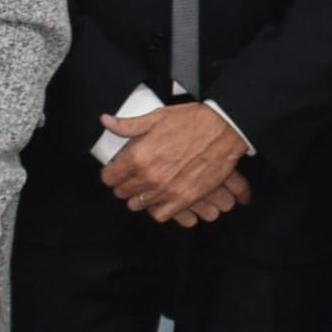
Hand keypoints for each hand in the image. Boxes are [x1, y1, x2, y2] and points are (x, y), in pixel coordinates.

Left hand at [103, 100, 252, 226]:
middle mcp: (149, 177)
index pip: (109, 177)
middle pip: (122, 193)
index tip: (118, 169)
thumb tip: (106, 122)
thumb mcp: (156, 117)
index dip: (112, 172)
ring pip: (138, 205)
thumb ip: (128, 125)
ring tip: (147, 186)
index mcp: (138, 156)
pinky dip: (157, 208)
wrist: (225, 129)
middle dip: (124, 184)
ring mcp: (167, 190)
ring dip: (140, 196)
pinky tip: (161, 197)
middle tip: (133, 176)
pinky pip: (160, 215)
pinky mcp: (185, 199)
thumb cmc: (192, 121)